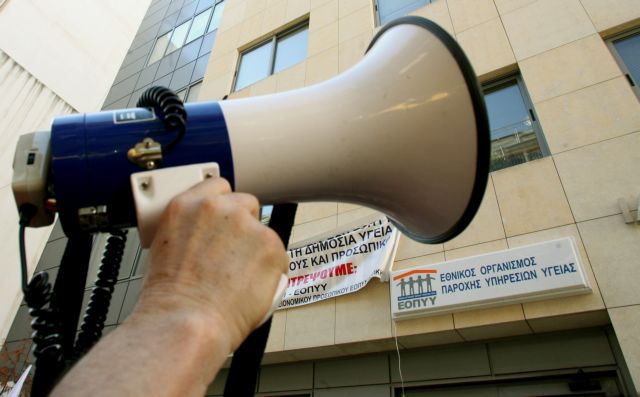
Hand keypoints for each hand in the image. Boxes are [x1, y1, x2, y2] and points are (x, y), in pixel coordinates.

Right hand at [133, 177, 287, 350]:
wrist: (186, 322)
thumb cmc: (170, 300)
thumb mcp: (163, 251)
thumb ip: (189, 234)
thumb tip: (205, 240)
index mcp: (186, 207)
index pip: (217, 187)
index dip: (225, 204)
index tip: (226, 218)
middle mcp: (217, 209)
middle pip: (246, 204)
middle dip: (245, 227)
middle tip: (235, 256)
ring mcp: (247, 225)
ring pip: (264, 233)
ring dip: (258, 251)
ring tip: (240, 280)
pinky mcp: (271, 246)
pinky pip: (279, 257)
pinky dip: (271, 272)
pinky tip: (251, 289)